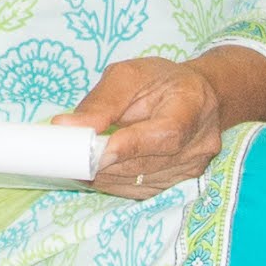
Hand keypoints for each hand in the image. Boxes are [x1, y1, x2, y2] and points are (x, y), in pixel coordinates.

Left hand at [59, 53, 236, 199]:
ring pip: (141, 182)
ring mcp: (192, 168)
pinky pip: (141, 190)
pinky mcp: (180, 184)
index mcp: (192, 104)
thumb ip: (101, 102)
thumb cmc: (161, 82)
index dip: (131, 146)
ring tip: (78, 162)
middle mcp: (199, 143)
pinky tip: (97, 171)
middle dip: (104, 164)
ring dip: (105, 176)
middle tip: (69, 159)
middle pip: (148, 164)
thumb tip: (66, 127)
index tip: (98, 152)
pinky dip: (114, 182)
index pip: (166, 134)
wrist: (196, 98)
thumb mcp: (129, 75)